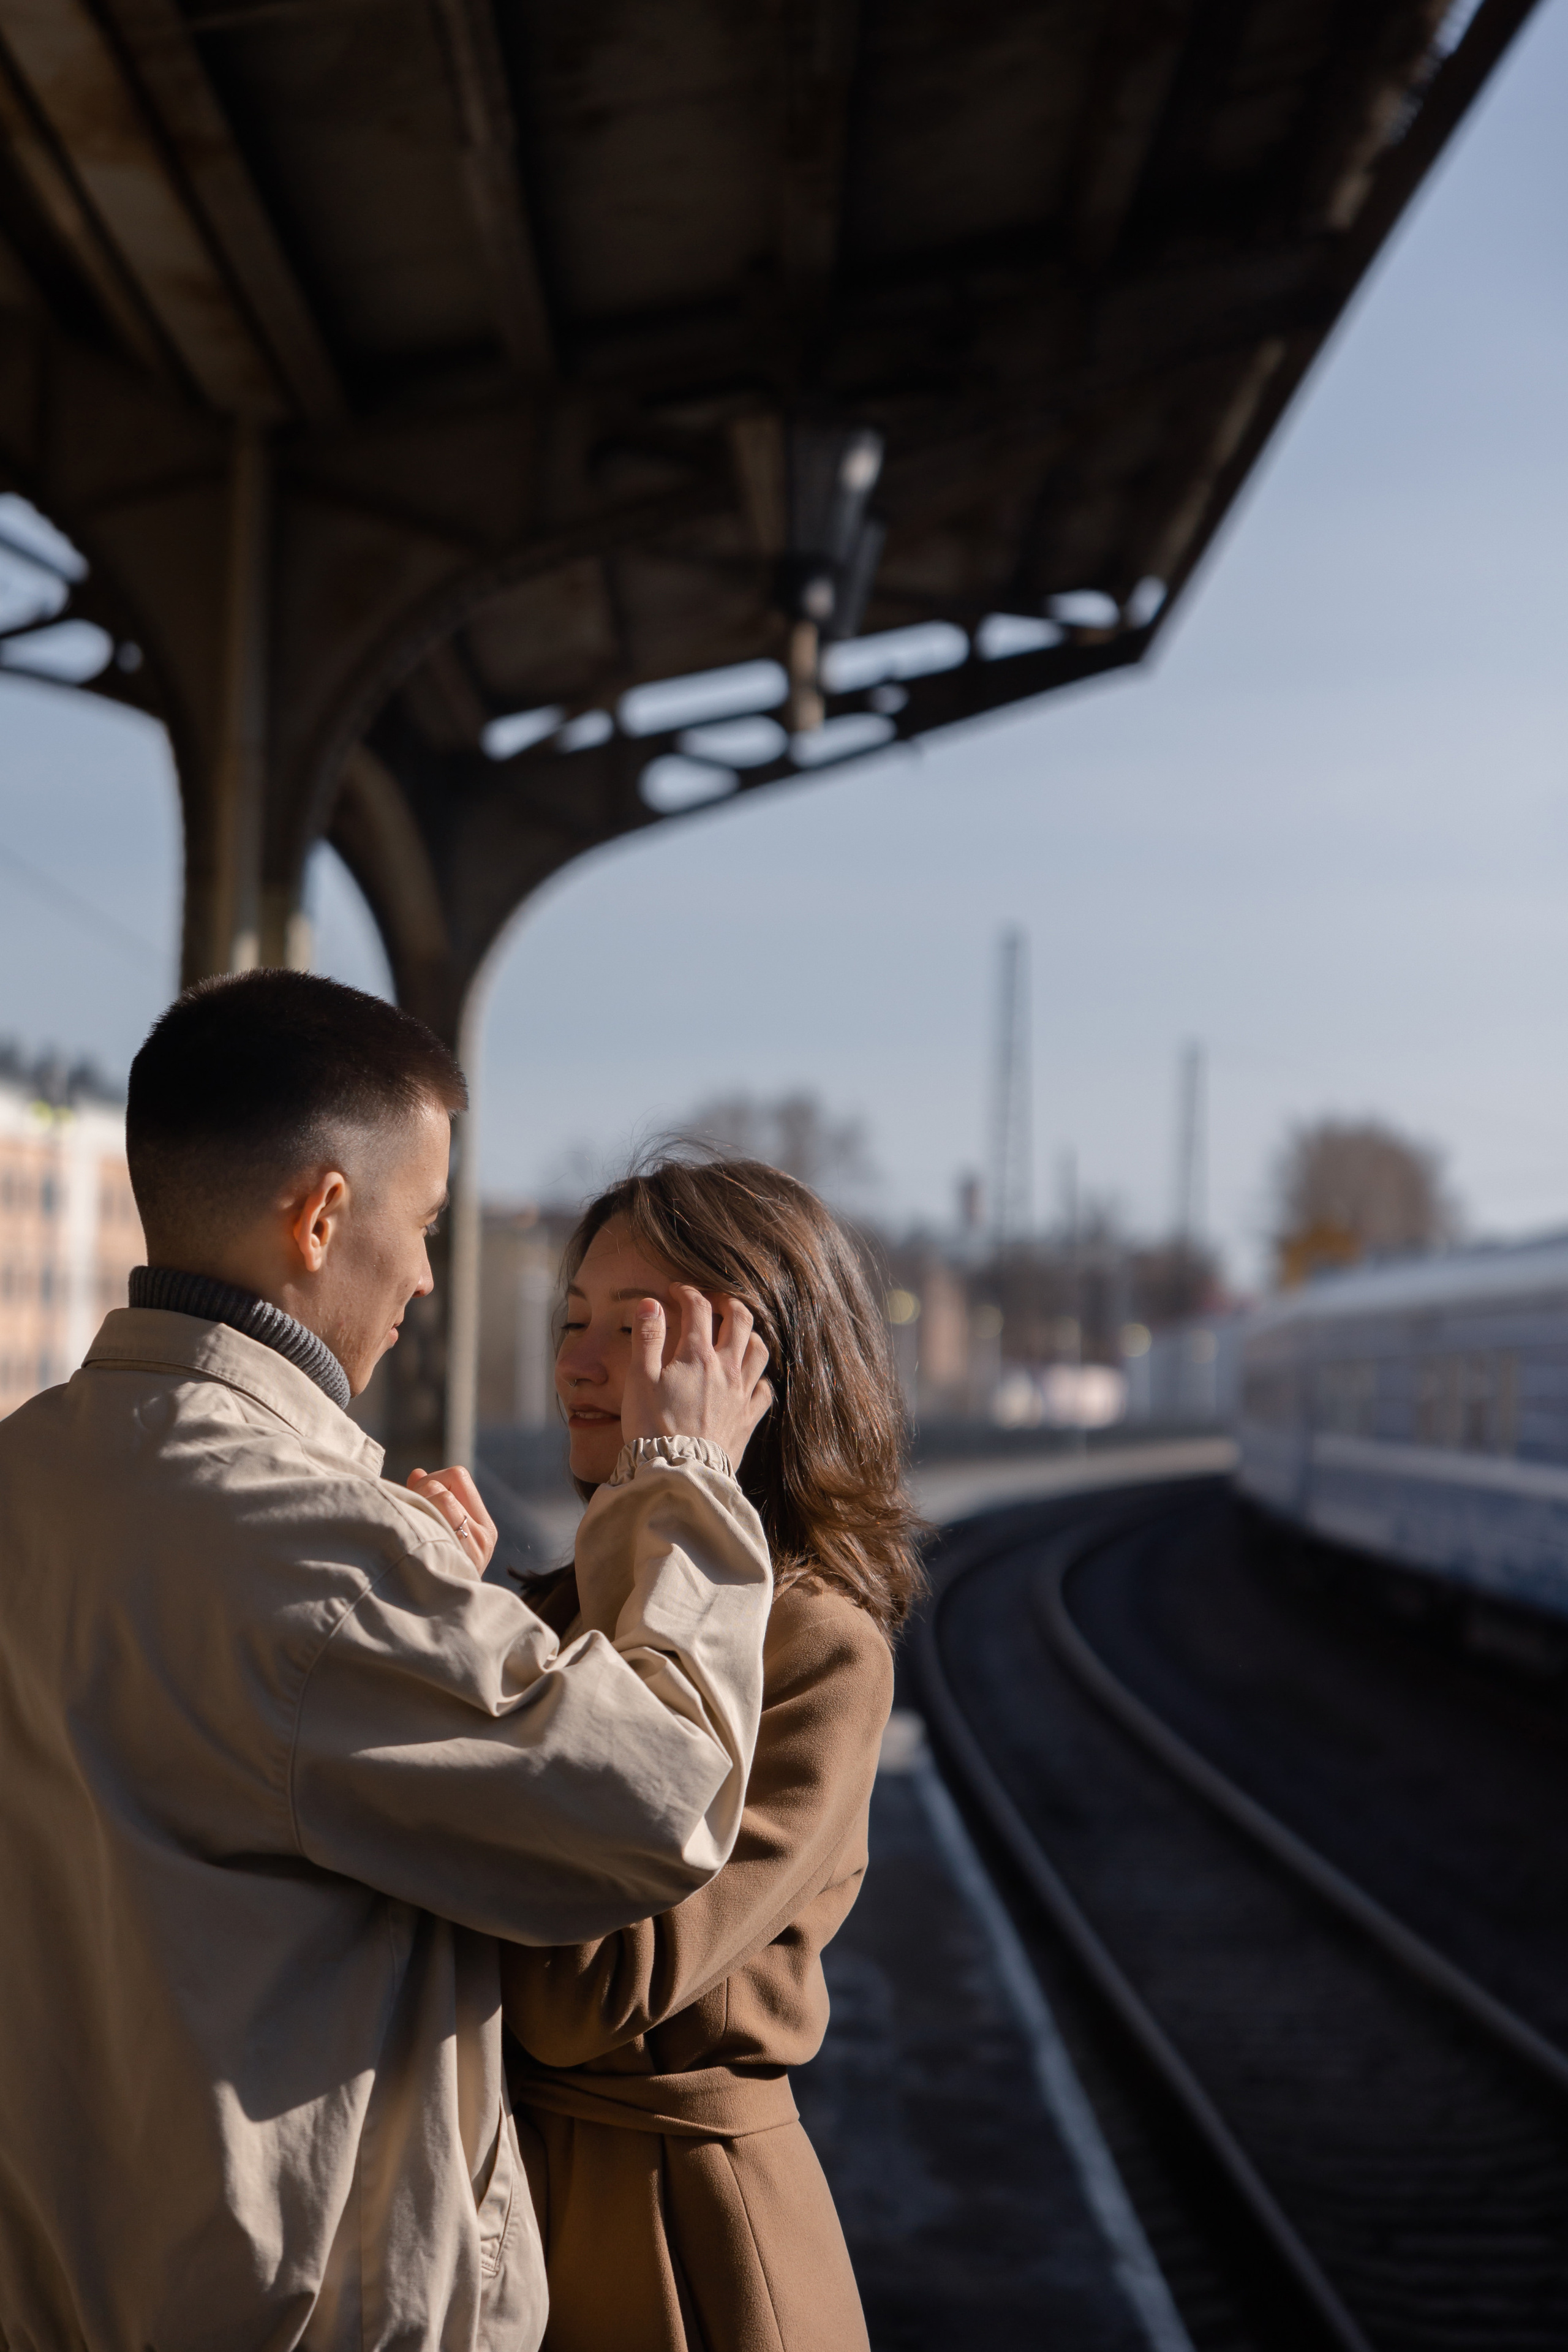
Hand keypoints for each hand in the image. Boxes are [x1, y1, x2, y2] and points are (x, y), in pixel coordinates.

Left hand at [407, 1464, 496, 1570]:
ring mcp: (473, 1547)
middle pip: (448, 1478)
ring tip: (409, 1529)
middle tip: (412, 1513)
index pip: (458, 1476)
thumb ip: (432, 1502)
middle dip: (423, 1487)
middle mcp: (485, 1535)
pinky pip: (434, 1515)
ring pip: (440, 1495)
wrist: (436, 1623)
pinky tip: (408, 1538)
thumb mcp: (442, 1535)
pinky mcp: (457, 1555)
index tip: (417, 1497)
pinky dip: (415, 1518)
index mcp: (485, 1528)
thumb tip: (417, 1472)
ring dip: (417, 1504)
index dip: (433, 1478)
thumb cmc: (431, 1575)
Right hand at [621, 1286, 772, 1468]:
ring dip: (750, 1334)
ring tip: (738, 1332)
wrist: (678, 1473)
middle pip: (740, 1319)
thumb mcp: (639, 1379)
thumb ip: (646, 1338)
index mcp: (697, 1355)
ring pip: (759, 1350)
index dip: (687, 1292)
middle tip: (713, 1301)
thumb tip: (651, 1303)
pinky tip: (751, 1378)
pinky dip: (760, 1377)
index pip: (698, 1308)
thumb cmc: (652, 1427)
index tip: (676, 1291)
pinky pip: (765, 1390)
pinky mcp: (748, 1419)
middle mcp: (726, 1369)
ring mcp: (742, 1394)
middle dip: (727, 1302)